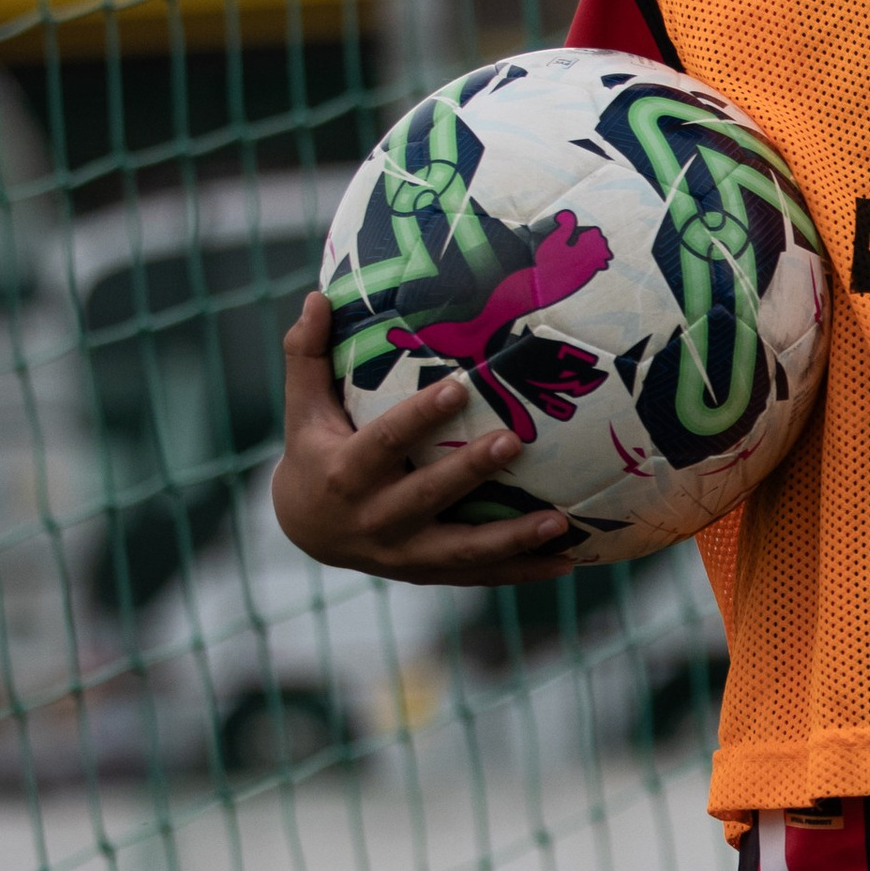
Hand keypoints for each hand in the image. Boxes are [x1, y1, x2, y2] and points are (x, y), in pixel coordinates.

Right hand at [268, 291, 576, 583]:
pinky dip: (521, 571)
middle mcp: (374, 517)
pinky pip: (478, 575)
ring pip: (461, 550)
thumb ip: (307, 354)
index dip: (420, 417)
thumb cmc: (314, 452)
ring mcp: (402, 553)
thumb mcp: (303, 408)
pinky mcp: (426, 573)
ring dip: (512, 539)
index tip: (458, 387)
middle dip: (470, 472)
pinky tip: (567, 561)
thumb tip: (317, 296)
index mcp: (345, 472)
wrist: (305, 530)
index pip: (384, 441)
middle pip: (427, 496)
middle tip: (513, 441)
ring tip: (559, 521)